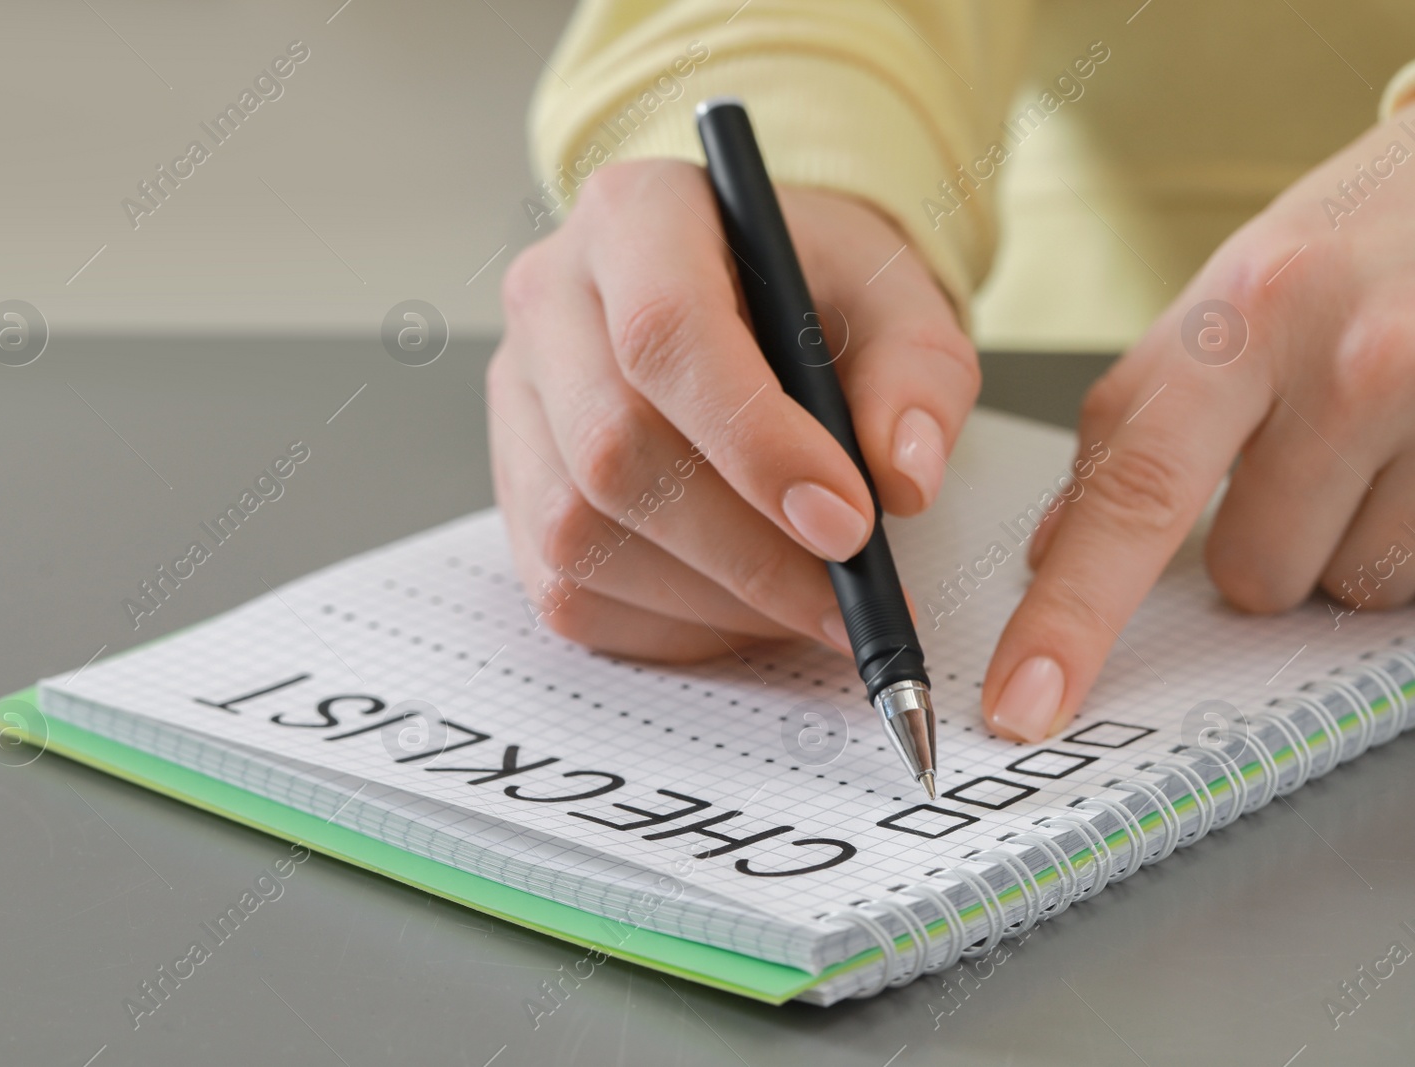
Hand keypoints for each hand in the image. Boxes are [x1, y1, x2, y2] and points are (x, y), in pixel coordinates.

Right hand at [487, 160, 978, 659]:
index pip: (664, 333)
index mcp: (638, 218)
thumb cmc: (821, 296)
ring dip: (710, 598)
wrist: (762, 301)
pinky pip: (567, 590)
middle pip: (612, 448)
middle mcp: (550, 301)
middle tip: (848, 597)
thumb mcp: (901, 303)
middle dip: (744, 548)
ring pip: (578, 534)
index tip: (849, 524)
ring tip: (808, 603)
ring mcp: (517, 400)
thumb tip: (902, 479)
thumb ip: (918, 378)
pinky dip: (670, 626)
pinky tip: (744, 607)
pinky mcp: (514, 487)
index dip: (754, 444)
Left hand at [984, 103, 1414, 742]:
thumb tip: (1051, 552)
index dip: (1069, 614)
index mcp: (1239, 317)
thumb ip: (1136, 425)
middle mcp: (1345, 360)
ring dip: (1350, 545)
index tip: (1023, 697)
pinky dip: (1410, 531)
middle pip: (1251, 575)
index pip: (1130, 493)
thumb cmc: (1360, 244)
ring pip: (1351, 587)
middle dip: (1262, 547)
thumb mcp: (1231, 300)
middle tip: (1301, 459)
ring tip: (1378, 445)